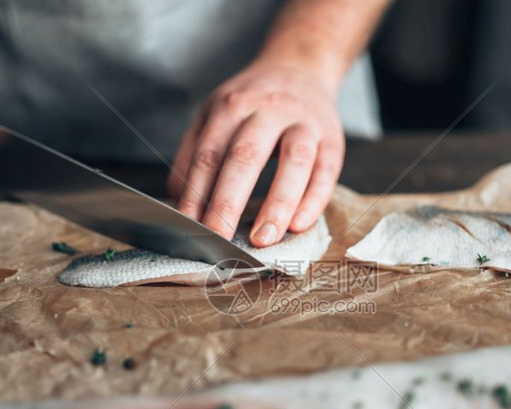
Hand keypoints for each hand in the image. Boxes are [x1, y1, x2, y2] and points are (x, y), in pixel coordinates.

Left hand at [169, 59, 344, 246]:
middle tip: (218, 239)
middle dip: (229, 202)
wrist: (301, 67)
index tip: (189, 228)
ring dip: (277, 203)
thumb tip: (179, 201)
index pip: (208, 155)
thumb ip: (194, 152)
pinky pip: (326, 170)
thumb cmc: (253, 102)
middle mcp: (267, 109)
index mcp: (231, 106)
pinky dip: (314, 200)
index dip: (197, 194)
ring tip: (263, 239)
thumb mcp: (215, 113)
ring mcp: (304, 122)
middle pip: (246, 156)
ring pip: (294, 161)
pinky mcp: (332, 137)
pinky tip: (299, 225)